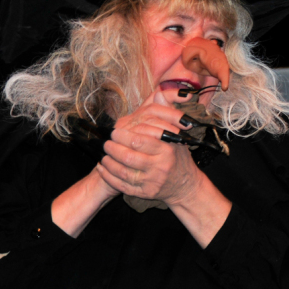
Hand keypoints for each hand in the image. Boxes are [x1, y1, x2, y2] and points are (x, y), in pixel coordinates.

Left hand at [97, 89, 203, 206]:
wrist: (185, 185)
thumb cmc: (178, 157)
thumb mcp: (177, 135)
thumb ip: (166, 114)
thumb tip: (158, 94)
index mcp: (167, 150)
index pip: (140, 141)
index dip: (123, 135)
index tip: (115, 131)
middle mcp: (160, 167)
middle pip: (129, 157)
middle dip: (113, 148)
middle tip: (107, 142)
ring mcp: (152, 182)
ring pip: (123, 172)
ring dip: (109, 162)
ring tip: (104, 154)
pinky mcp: (145, 194)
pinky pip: (122, 186)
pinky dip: (109, 176)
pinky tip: (103, 168)